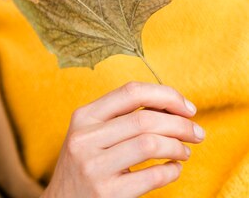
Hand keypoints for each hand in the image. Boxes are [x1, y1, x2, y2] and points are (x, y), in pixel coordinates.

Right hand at [42, 82, 204, 197]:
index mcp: (83, 117)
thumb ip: (119, 118)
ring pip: (150, 144)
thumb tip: (171, 105)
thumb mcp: (90, 135)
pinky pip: (153, 176)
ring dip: (178, 147)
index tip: (188, 108)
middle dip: (181, 124)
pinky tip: (173, 170)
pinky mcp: (107, 193)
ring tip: (184, 152)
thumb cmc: (84, 165)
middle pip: (145, 119)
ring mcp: (94, 166)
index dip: (166, 96)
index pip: (130, 93)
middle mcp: (84, 138)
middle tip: (197, 133)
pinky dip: (172, 171)